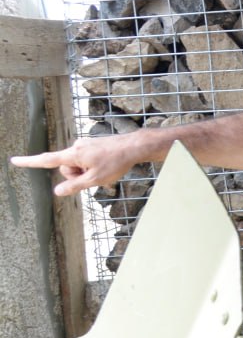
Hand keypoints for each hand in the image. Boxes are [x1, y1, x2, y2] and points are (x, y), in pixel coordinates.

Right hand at [9, 135, 142, 195]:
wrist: (133, 147)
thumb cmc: (116, 162)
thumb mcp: (95, 179)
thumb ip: (75, 186)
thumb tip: (57, 192)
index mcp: (73, 155)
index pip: (46, 160)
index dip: (29, 162)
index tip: (14, 160)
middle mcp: (75, 148)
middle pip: (66, 169)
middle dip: (76, 175)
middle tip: (96, 175)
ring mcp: (83, 146)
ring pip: (76, 166)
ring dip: (85, 171)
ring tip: (103, 168)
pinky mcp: (91, 146)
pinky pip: (85, 161)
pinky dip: (91, 166)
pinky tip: (106, 165)